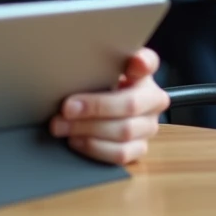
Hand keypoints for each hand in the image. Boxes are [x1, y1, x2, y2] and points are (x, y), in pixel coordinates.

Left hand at [50, 48, 168, 164]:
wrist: (102, 108)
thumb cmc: (97, 85)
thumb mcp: (95, 69)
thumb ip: (93, 64)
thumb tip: (69, 64)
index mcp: (144, 72)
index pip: (149, 62)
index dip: (142, 62)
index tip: (134, 63)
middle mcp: (153, 99)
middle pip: (130, 104)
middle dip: (94, 107)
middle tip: (66, 108)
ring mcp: (149, 126)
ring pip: (124, 131)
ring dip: (87, 130)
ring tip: (62, 126)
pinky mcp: (140, 148)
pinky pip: (120, 153)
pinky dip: (94, 147)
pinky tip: (75, 139)